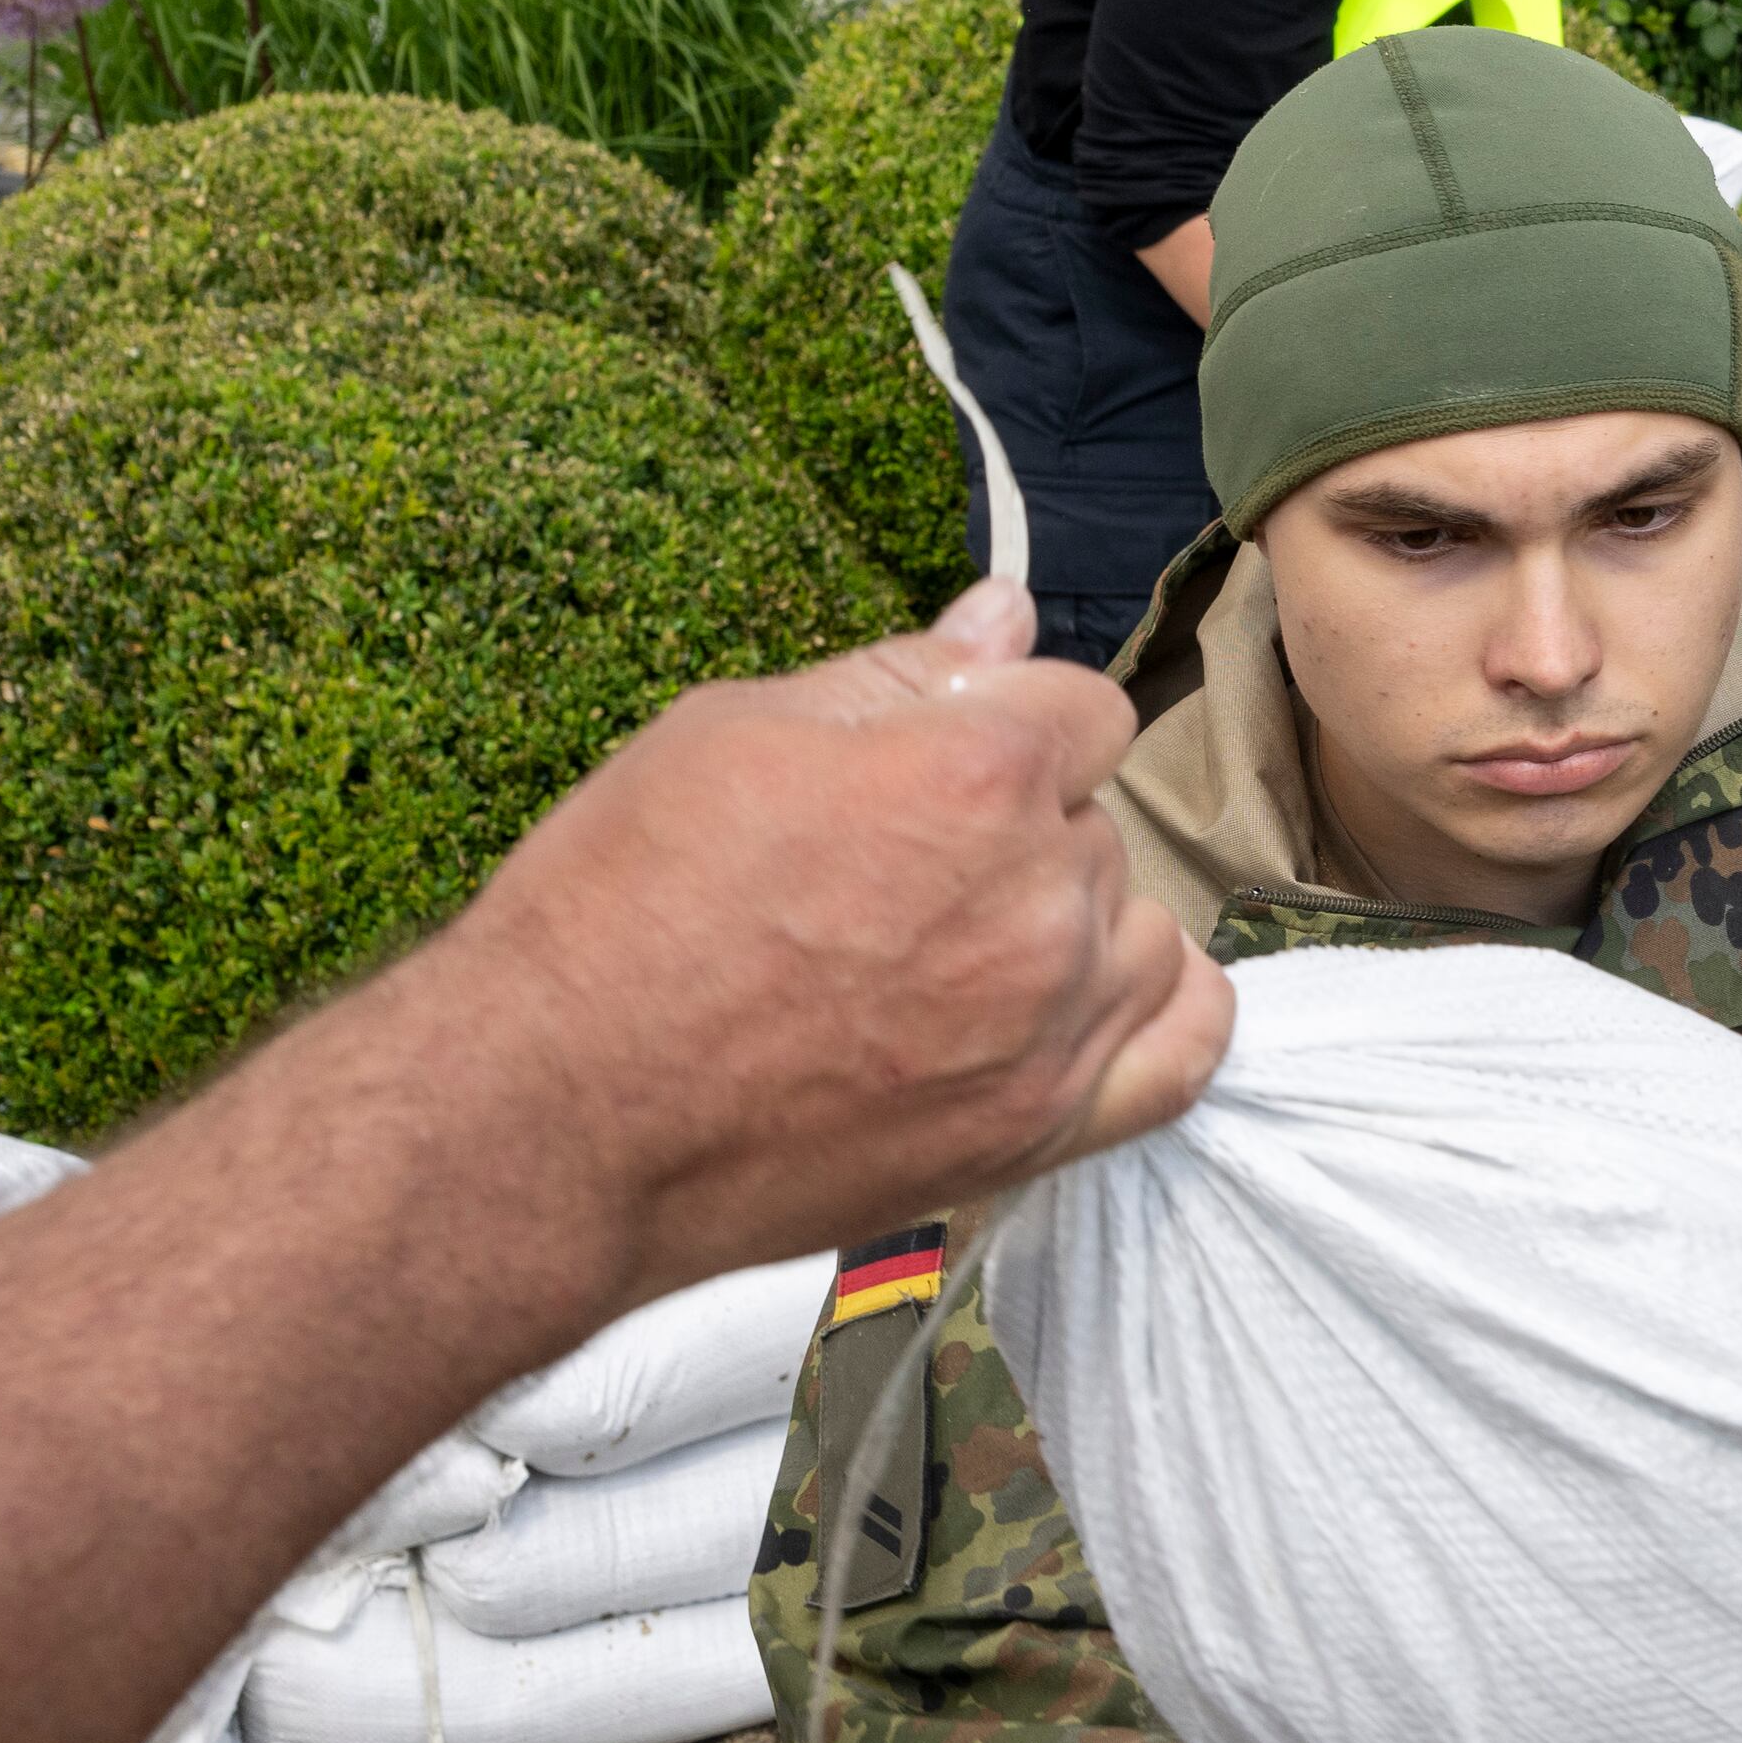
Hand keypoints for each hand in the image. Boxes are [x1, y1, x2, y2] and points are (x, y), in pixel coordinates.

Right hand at [396, 576, 1232, 1305]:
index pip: (1083, 711)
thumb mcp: (731, 735)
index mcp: (979, 772)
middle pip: (1092, 825)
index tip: (930, 765)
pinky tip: (1084, 999)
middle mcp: (1041, 898)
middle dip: (1012, 831)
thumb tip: (1003, 611)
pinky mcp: (1041, 1131)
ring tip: (943, 952)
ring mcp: (1052, 1024)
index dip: (1004, 727)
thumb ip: (898, 676)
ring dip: (1066, 925)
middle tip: (885, 878)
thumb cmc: (618, 912)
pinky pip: (1183, 1051)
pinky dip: (1156, 1012)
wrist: (558, 1117)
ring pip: (1135, 929)